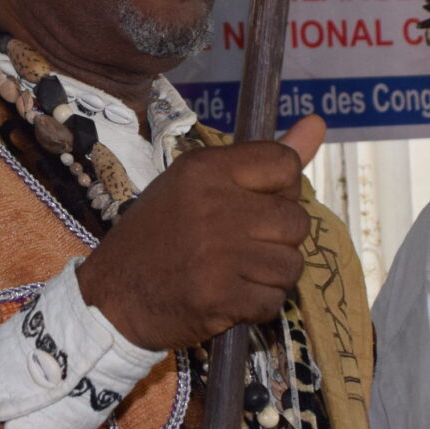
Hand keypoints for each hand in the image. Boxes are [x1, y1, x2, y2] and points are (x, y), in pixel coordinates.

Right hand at [76, 115, 325, 352]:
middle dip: (277, 239)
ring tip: (233, 273)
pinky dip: (256, 305)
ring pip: (290, 264)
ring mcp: (219, 254)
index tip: (255, 205)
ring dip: (269, 276)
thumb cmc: (157, 236)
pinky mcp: (221, 297)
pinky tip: (227, 297)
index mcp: (205, 169)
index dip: (280, 190)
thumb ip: (262, 161)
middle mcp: (214, 206)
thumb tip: (320, 123)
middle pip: (296, 219)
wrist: (110, 298)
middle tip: (240, 247)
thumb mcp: (196, 186)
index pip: (284, 164)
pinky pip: (273, 301)